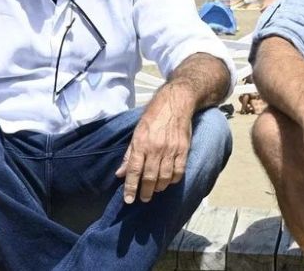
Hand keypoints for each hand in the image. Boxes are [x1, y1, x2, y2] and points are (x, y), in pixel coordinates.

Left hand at [115, 86, 192, 202]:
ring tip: (155, 190)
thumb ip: (129, 155)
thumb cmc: (153, 117)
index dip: (131, 187)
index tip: (128, 200)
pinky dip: (173, 179)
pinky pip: (179, 171)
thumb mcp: (136, 133)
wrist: (175, 104)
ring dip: (159, 187)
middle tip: (143, 199)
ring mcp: (171, 150)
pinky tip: (169, 181)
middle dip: (145, 192)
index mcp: (141, 144)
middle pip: (149, 177)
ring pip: (165, 177)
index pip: (134, 170)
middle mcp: (156, 149)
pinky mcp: (183, 150)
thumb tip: (120, 173)